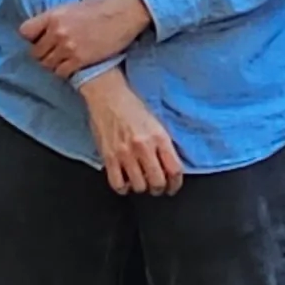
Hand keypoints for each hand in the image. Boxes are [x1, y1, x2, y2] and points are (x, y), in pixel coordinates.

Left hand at [23, 0, 152, 81]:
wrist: (126, 12)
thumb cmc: (103, 5)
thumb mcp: (74, 5)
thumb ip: (58, 17)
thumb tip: (48, 26)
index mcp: (54, 15)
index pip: (25, 31)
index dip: (31, 38)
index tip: (38, 40)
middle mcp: (57, 32)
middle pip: (35, 52)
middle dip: (42, 53)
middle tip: (52, 53)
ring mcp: (68, 48)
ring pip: (47, 65)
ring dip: (53, 64)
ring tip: (62, 60)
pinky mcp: (80, 60)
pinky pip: (61, 72)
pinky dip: (64, 71)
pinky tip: (71, 66)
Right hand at [75, 68, 183, 197]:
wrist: (108, 95)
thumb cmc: (132, 106)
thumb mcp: (156, 122)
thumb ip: (163, 144)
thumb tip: (169, 166)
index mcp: (159, 137)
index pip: (174, 169)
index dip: (176, 184)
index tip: (173, 186)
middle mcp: (143, 147)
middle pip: (157, 182)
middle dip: (159, 188)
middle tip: (157, 186)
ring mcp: (124, 154)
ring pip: (138, 186)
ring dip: (141, 188)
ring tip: (140, 181)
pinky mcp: (108, 157)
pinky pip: (117, 184)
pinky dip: (123, 187)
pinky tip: (125, 181)